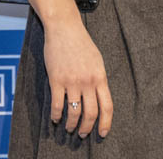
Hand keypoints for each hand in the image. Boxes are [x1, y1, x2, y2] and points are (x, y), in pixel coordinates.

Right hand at [43, 17, 112, 138]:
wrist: (64, 28)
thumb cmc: (81, 43)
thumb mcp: (97, 60)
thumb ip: (98, 79)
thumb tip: (99, 97)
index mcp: (100, 77)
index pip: (107, 106)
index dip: (106, 123)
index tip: (103, 133)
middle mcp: (88, 81)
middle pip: (91, 113)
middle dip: (87, 128)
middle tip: (83, 134)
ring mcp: (72, 81)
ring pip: (74, 112)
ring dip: (71, 125)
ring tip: (69, 128)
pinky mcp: (56, 80)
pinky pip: (57, 105)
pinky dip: (56, 116)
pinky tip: (55, 118)